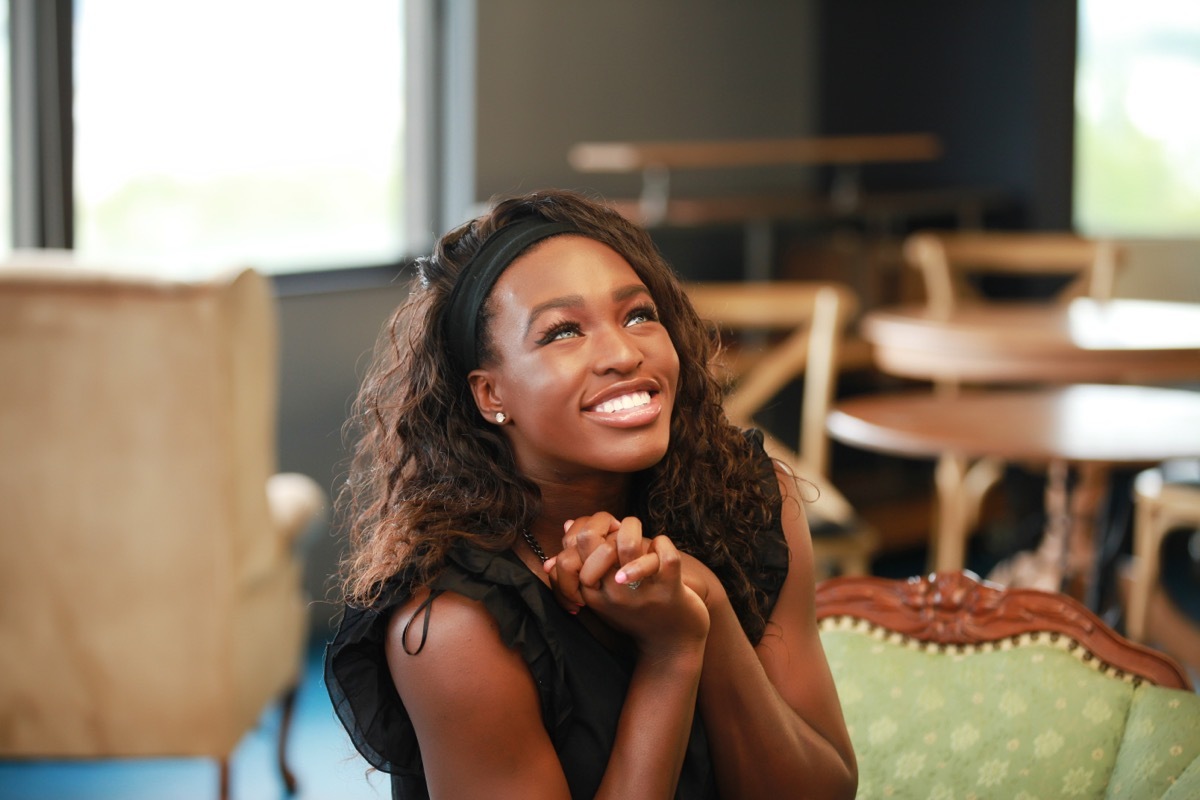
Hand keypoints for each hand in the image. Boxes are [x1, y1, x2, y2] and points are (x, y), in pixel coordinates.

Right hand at [548, 514, 709, 653]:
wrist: (671, 646)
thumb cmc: (636, 610)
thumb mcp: (604, 592)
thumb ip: (585, 562)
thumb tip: (566, 524)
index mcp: (591, 594)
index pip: (566, 557)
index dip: (581, 533)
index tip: (600, 535)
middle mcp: (611, 594)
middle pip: (590, 541)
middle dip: (604, 523)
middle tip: (617, 528)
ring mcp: (639, 593)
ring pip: (628, 543)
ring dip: (633, 528)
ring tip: (639, 535)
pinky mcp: (669, 591)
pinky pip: (665, 555)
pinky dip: (664, 544)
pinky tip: (662, 549)